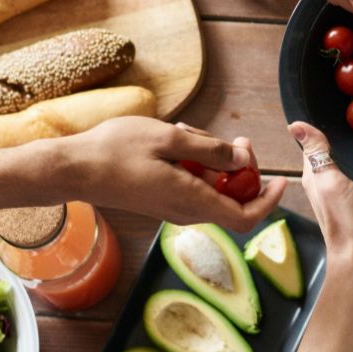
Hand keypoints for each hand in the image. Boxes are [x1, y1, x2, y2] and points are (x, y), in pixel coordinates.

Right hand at [57, 117, 285, 230]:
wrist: (72, 169)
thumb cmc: (115, 151)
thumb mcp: (170, 139)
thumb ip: (211, 150)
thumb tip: (242, 160)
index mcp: (192, 201)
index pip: (245, 217)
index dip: (268, 202)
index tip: (280, 181)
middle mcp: (186, 212)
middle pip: (231, 199)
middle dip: (241, 170)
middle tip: (237, 140)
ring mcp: (172, 208)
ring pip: (211, 188)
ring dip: (213, 162)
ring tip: (192, 133)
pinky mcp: (161, 200)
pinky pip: (192, 185)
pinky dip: (194, 164)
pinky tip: (178, 141)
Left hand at [288, 121, 352, 271]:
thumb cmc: (344, 220)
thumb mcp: (328, 180)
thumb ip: (316, 153)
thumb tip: (296, 125)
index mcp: (314, 174)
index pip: (313, 143)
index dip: (321, 126)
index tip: (334, 106)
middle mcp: (330, 181)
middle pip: (338, 151)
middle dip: (347, 136)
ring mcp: (350, 191)